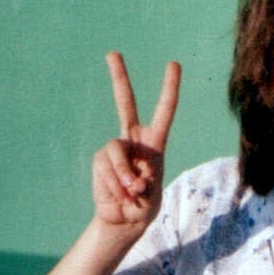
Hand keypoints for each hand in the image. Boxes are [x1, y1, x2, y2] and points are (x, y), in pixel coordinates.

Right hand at [92, 52, 180, 230]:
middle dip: (119, 78)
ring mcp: (115, 149)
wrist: (124, 220)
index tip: (173, 64)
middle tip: (112, 53)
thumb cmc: (144, 206)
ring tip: (132, 194)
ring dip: (123, 176)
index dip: (169, 89)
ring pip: (115, 150)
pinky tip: (120, 196)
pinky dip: (114, 183)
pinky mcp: (100, 160)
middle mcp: (134, 141)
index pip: (164, 112)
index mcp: (155, 144)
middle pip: (124, 103)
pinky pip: (105, 166)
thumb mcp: (151, 196)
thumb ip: (141, 183)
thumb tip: (128, 177)